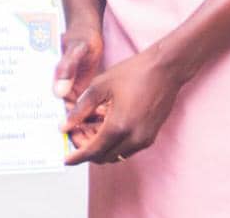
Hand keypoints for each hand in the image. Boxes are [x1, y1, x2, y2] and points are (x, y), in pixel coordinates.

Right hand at [52, 22, 103, 147]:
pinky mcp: (84, 90)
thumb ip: (67, 69)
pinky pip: (88, 109)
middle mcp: (63, 90)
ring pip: (79, 116)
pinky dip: (95, 117)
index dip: (64, 126)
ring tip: (101, 138)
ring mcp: (73, 91)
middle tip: (90, 144)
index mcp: (57, 83)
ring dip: (87, 126)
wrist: (87, 29)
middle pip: (67, 117)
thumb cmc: (79, 37)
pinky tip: (107, 124)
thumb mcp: (75, 50)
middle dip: (77, 131)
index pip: (56, 110)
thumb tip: (58, 92)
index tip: (72, 140)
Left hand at [62, 46, 182, 164]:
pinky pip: (127, 148)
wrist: (165, 69)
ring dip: (101, 148)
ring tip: (88, 128)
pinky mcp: (150, 136)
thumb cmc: (133, 72)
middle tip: (76, 135)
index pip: (93, 151)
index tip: (66, 159)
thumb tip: (65, 125)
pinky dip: (114, 143)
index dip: (77, 156)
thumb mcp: (100, 85)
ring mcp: (144, 139)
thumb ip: (81, 108)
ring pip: (116, 155)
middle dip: (87, 151)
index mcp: (119, 126)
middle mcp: (133, 139)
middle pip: (104, 157)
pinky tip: (105, 125)